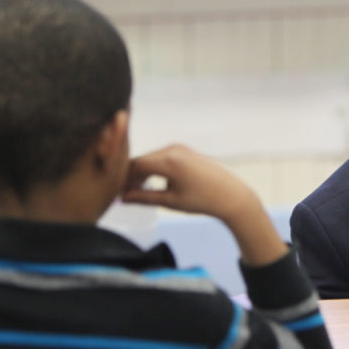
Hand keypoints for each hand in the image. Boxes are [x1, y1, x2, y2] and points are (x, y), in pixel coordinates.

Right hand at [121, 144, 286, 265]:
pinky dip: (154, 169)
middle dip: (131, 176)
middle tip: (124, 195)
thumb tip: (122, 198)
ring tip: (138, 191)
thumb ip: (144, 197)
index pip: (134, 165)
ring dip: (142, 173)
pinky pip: (162, 157)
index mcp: (168, 160)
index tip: (116, 193)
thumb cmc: (202, 200)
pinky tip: (151, 183)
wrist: (232, 195)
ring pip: (151, 158)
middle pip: (141, 160)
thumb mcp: (170, 201)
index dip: (122, 179)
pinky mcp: (185, 151)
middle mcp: (172, 149)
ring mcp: (179, 148)